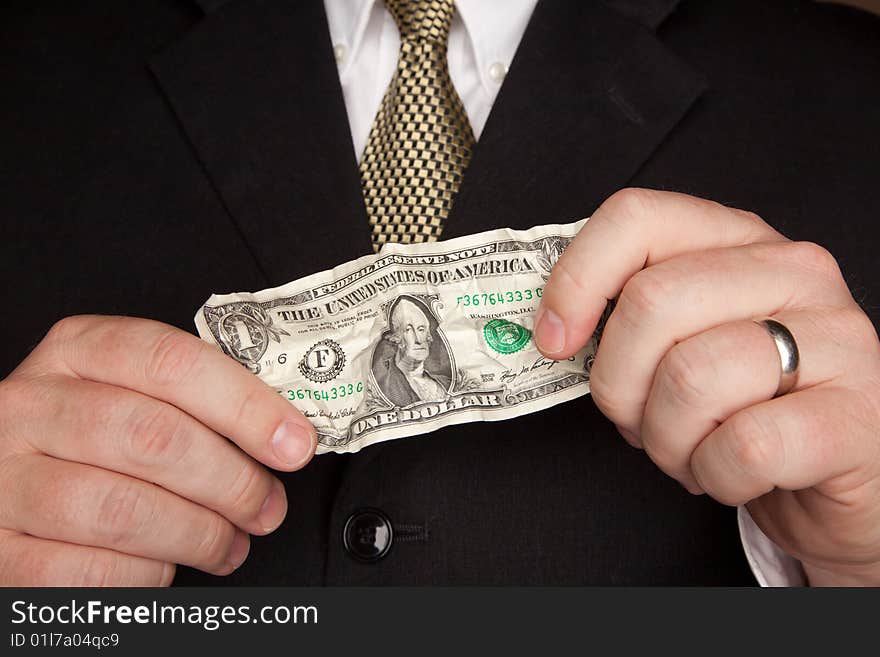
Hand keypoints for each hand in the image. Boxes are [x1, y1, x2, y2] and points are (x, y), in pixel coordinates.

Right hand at [0, 316, 316, 584]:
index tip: (293, 443)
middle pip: (153, 437)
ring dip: (199, 534)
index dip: (245, 405)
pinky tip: (168, 566)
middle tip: (266, 506)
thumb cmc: (90, 437)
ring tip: (229, 542)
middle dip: (232, 481)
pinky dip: (148, 575)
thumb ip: (194, 401)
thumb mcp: (132, 392)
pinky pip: (90, 571)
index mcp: (77, 351)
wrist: (3, 482)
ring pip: (124, 509)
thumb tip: (281, 436)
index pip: (171, 361)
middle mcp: (30, 406)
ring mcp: (5, 478)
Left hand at [534, 189, 879, 585]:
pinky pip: (744, 447)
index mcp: (740, 241)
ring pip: (690, 378)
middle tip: (636, 420)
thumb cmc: (747, 404)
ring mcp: (837, 340)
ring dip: (666, 440)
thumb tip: (553, 329)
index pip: (637, 218)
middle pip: (651, 304)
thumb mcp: (687, 340)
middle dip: (618, 385)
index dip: (576, 281)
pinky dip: (715, 476)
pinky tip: (731, 473)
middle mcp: (794, 273)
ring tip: (690, 449)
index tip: (555, 340)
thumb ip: (632, 317)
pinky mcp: (854, 417)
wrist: (842, 470)